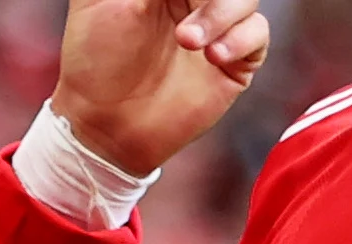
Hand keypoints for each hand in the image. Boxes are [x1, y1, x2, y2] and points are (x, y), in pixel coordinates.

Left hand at [52, 0, 271, 175]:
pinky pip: (257, 33)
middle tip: (188, 9)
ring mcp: (217, 27)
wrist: (105, 123)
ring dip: (221, 13)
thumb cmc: (95, 59)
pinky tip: (213, 56)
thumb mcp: (102, 0)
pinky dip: (240, 39)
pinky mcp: (234, 61)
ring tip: (188, 40)